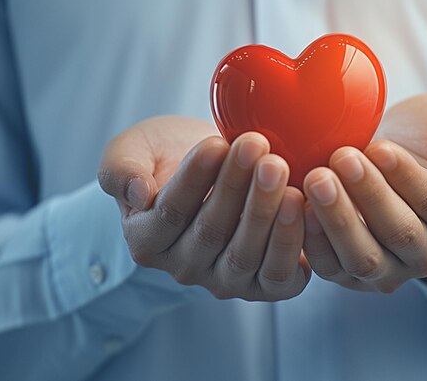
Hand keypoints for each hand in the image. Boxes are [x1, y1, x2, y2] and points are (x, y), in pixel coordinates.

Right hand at [98, 116, 309, 300]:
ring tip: (282, 169)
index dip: (194, 179)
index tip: (215, 142)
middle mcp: (185, 268)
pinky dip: (294, 243)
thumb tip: (139, 194)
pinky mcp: (263, 285)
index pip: (170, 213)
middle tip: (258, 146)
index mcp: (148, 240)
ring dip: (267, 211)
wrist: (214, 166)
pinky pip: (279, 276)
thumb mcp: (134, 150)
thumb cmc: (171, 156)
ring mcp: (225, 280)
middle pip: (211, 232)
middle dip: (237, 186)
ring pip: (246, 255)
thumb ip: (121, 168)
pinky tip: (305, 204)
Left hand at [301, 94, 426, 294]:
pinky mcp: (351, 273)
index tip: (378, 147)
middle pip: (398, 233)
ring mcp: (388, 269)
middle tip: (340, 158)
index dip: (404, 176)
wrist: (394, 153)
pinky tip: (299, 208)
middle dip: (367, 195)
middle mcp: (426, 253)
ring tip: (316, 180)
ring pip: (364, 257)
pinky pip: (333, 267)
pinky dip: (314, 242)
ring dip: (338, 220)